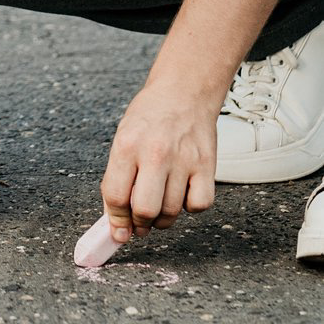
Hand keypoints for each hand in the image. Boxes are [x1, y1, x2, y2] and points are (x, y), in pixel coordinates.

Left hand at [100, 82, 217, 242]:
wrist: (184, 92)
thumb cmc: (149, 117)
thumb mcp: (123, 139)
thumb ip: (118, 177)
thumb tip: (116, 220)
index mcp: (127, 145)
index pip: (115, 195)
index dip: (116, 220)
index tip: (118, 232)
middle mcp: (155, 153)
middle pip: (144, 210)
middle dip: (139, 225)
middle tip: (140, 223)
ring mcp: (184, 160)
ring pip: (171, 212)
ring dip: (162, 219)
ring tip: (158, 207)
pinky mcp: (207, 165)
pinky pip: (198, 205)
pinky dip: (190, 207)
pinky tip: (182, 193)